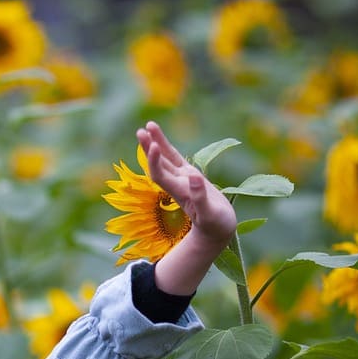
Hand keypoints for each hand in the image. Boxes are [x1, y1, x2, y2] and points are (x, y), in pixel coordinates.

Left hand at [135, 121, 238, 295]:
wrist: (217, 232)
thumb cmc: (216, 226)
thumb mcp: (210, 214)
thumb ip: (200, 197)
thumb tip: (193, 177)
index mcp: (180, 192)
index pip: (160, 175)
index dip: (154, 161)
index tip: (152, 145)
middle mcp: (177, 184)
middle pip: (158, 164)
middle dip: (149, 148)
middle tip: (140, 131)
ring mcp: (183, 180)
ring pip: (166, 159)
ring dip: (156, 143)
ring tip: (148, 126)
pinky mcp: (190, 177)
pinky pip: (176, 160)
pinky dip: (168, 149)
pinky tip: (159, 139)